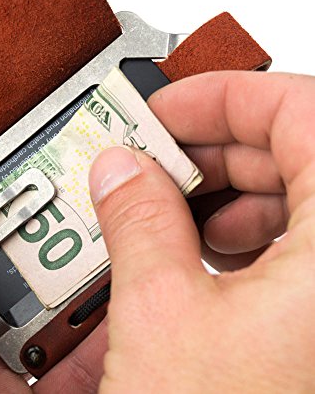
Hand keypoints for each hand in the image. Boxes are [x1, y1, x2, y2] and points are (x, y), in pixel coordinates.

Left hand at [0, 125, 103, 392]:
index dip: (14, 186)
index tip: (52, 156)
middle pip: (29, 259)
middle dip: (65, 227)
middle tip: (101, 193)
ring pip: (62, 306)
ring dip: (94, 276)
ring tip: (125, 235)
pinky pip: (83, 361)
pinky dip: (109, 333)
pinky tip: (131, 298)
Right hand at [88, 71, 314, 391]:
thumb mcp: (164, 321)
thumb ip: (136, 222)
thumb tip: (119, 169)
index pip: (297, 108)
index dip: (221, 95)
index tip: (165, 107)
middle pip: (294, 149)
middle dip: (211, 149)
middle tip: (151, 158)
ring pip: (298, 198)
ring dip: (225, 196)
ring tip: (166, 209)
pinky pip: (302, 245)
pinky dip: (247, 238)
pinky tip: (202, 256)